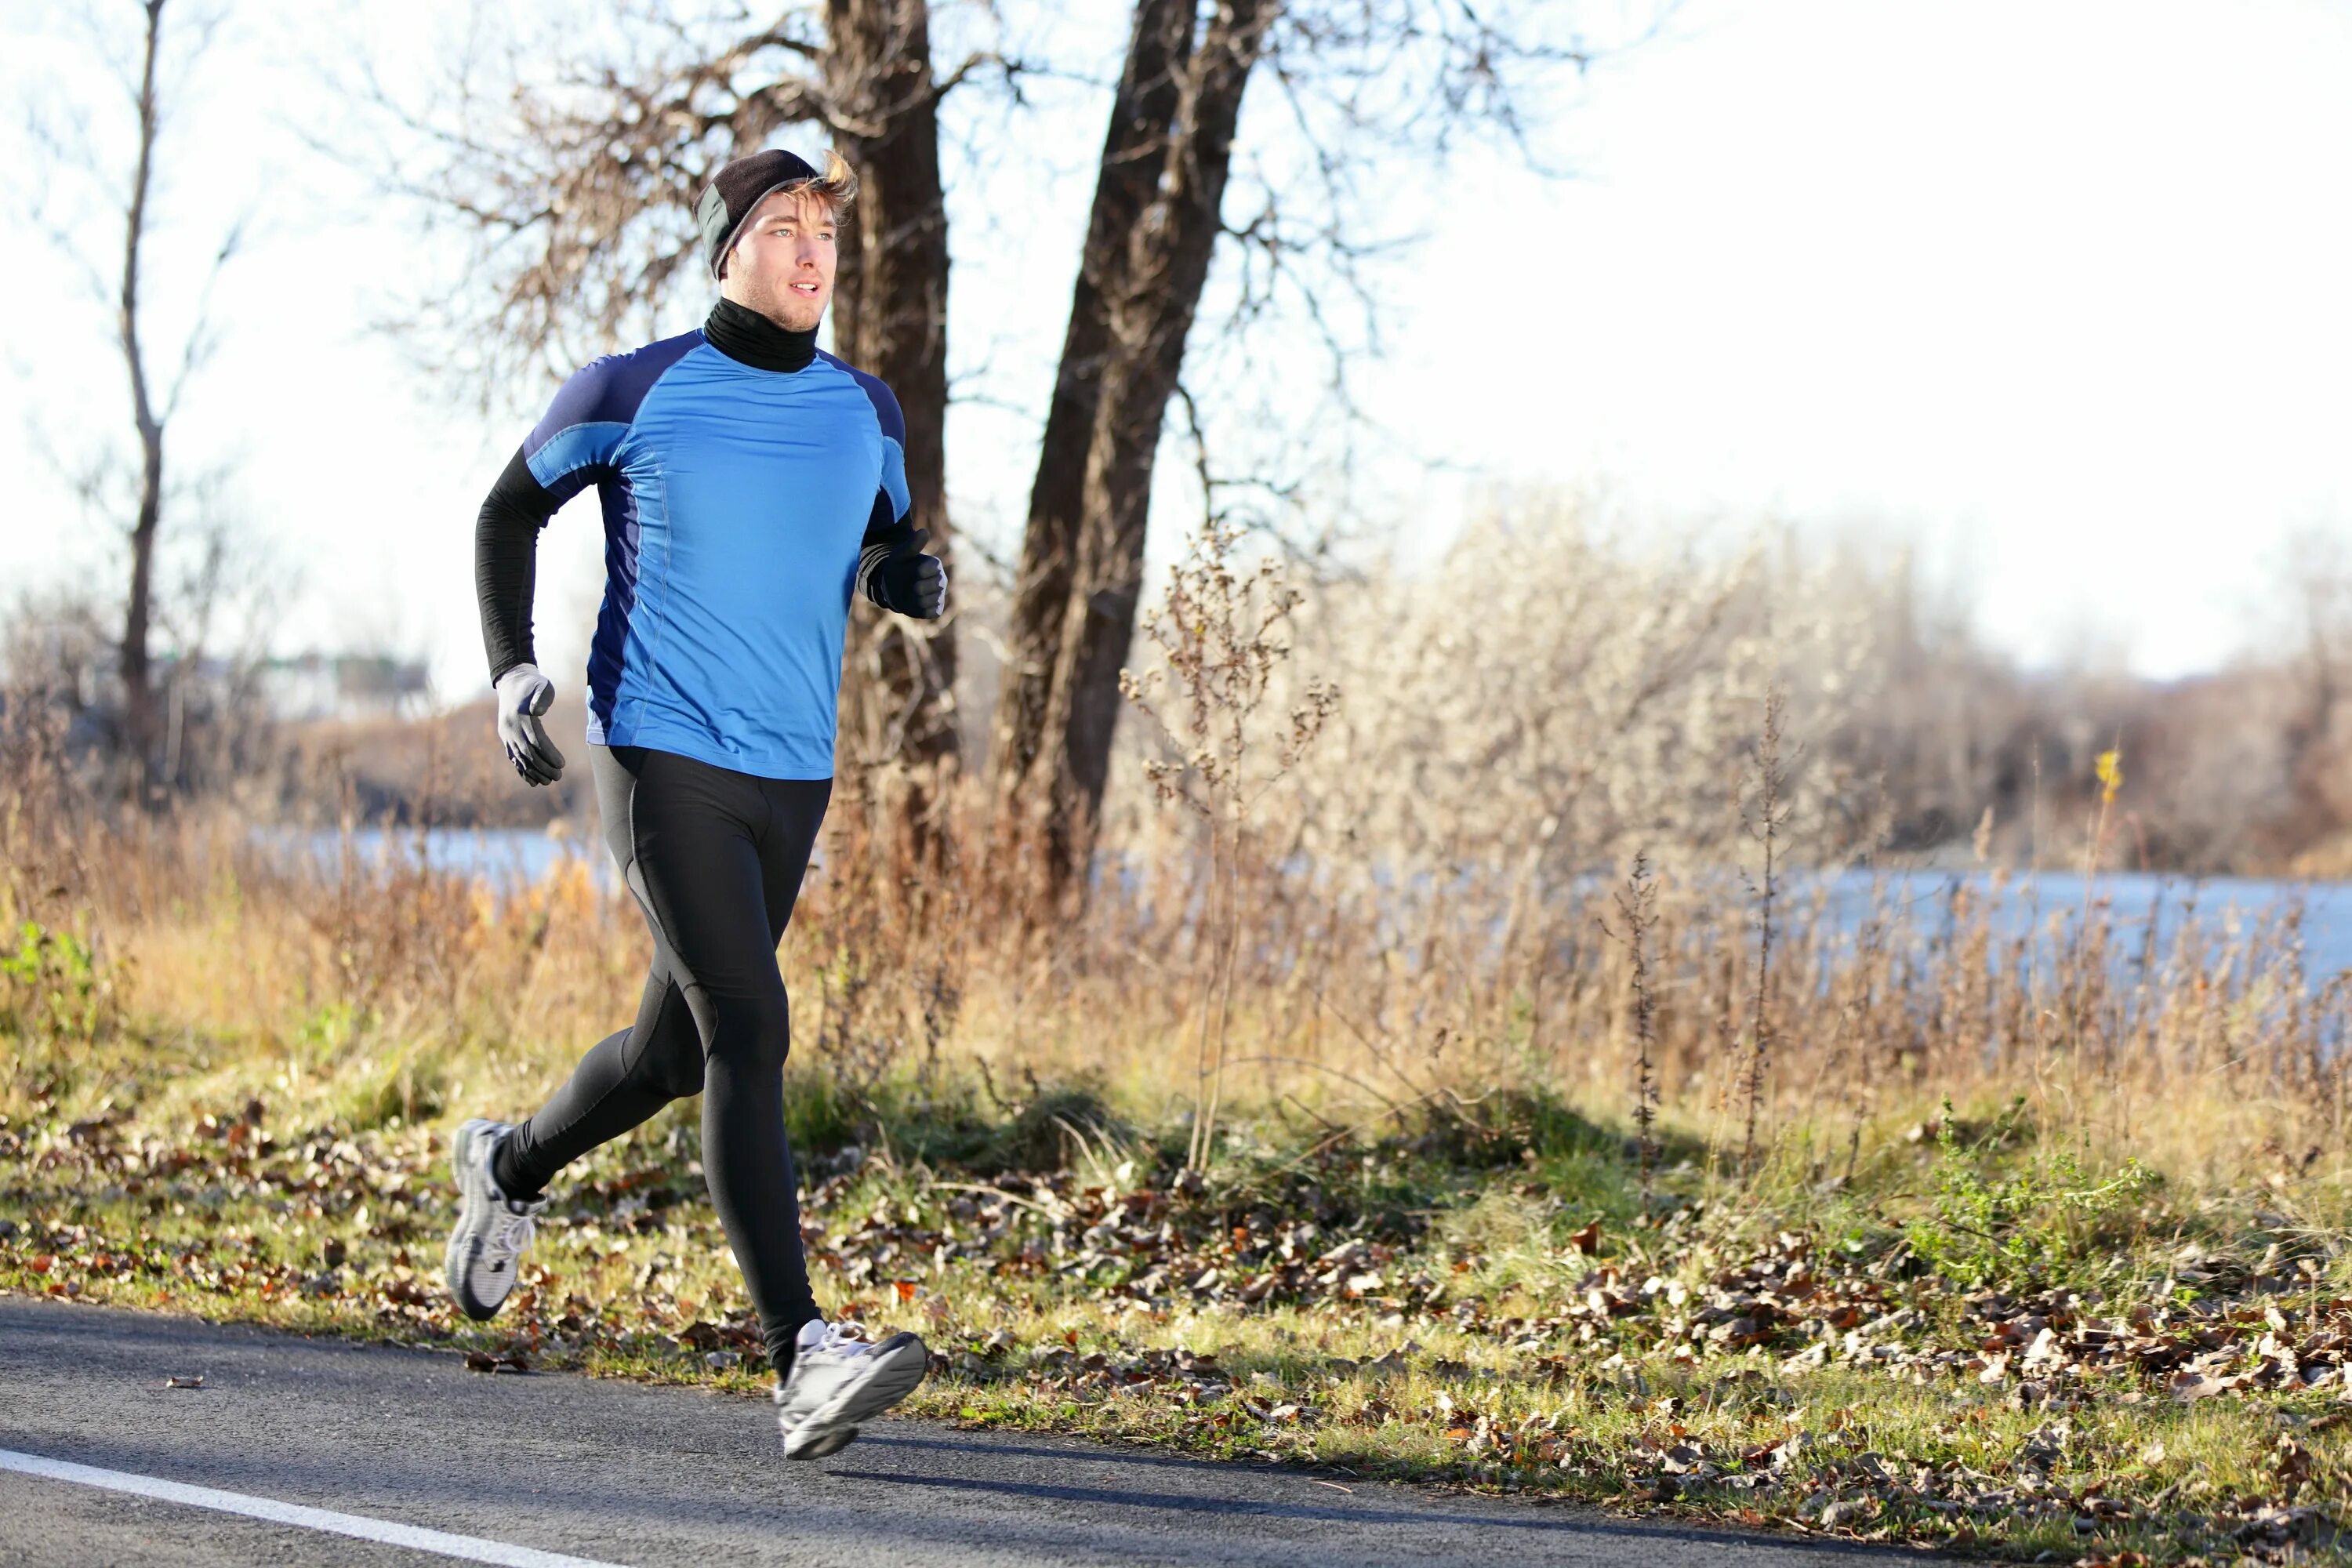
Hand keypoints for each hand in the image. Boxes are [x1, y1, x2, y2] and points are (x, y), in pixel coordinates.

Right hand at [495, 663, 565, 785]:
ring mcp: (506, 735)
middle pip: (527, 753)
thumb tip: (538, 711)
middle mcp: (510, 728)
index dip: (548, 753)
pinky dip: (522, 771)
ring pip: (519, 759)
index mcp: (519, 716)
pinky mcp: (506, 739)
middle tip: (559, 776)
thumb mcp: (540, 685)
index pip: (535, 739)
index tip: (562, 763)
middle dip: (543, 767)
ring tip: (549, 781)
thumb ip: (541, 696)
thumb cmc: (532, 685)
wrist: (512, 683)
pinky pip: (513, 758)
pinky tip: (533, 782)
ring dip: (534, 773)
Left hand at [868, 528, 947, 619]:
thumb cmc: (898, 568)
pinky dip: (919, 610)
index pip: (932, 569)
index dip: (919, 571)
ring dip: (915, 599)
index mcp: (935, 564)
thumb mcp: (901, 555)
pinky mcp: (936, 609)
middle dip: (917, 586)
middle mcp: (941, 580)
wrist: (892, 588)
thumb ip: (913, 544)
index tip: (911, 570)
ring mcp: (939, 595)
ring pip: (930, 600)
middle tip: (909, 584)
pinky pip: (930, 612)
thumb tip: (924, 531)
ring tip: (909, 594)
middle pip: (933, 586)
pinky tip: (914, 603)